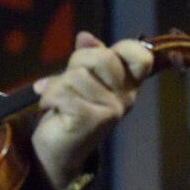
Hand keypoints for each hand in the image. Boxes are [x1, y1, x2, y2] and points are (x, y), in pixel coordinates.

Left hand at [30, 31, 153, 189]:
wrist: (59, 152)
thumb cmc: (70, 112)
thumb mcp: (80, 80)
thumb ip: (87, 58)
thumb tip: (85, 36)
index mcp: (127, 84)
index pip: (140, 55)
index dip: (120, 48)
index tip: (98, 56)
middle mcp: (126, 97)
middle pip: (101, 57)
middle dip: (75, 64)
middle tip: (67, 83)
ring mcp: (111, 109)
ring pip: (77, 75)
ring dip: (57, 85)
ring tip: (56, 100)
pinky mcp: (93, 120)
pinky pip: (64, 92)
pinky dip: (49, 97)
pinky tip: (49, 108)